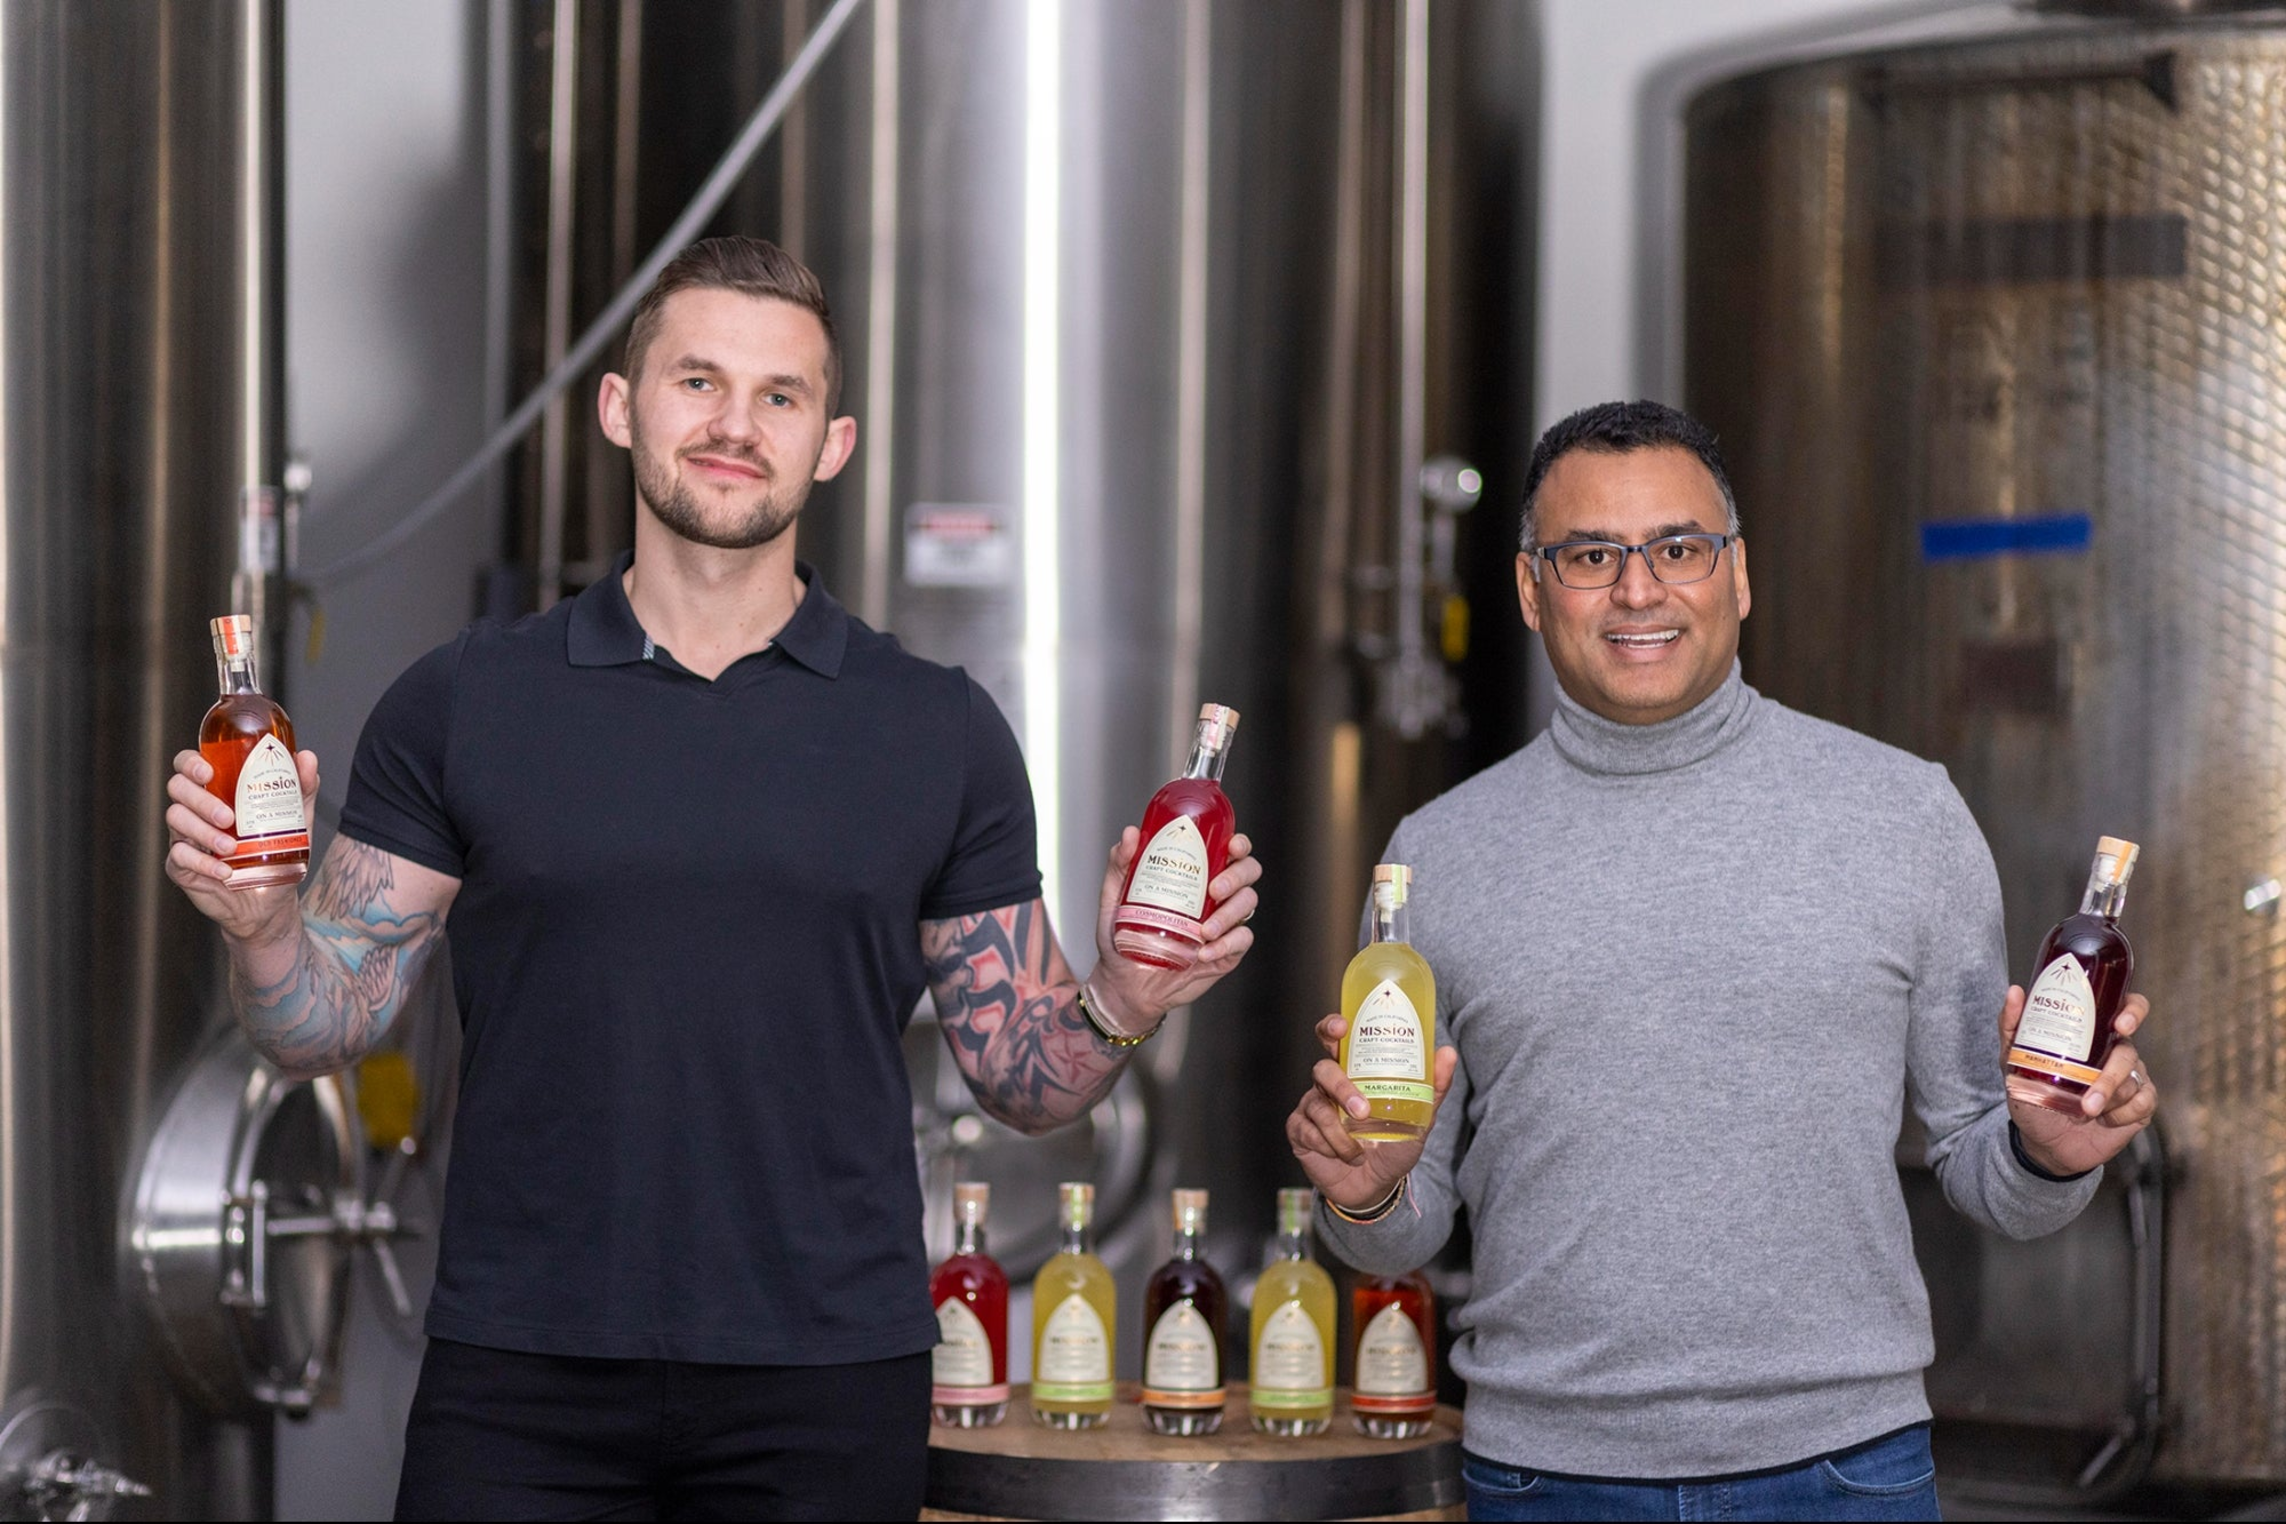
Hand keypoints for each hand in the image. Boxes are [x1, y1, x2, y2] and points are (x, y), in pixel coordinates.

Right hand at [164, 746, 318, 949]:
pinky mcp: (180, 866)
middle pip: (178, 788)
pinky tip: (225, 870)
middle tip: (228, 816)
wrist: (272, 900)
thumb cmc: (277, 851)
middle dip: (200, 799)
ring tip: (231, 846)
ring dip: (203, 832)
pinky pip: (179, 857)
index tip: (209, 772)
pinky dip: (203, 863)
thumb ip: (300, 787)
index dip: (191, 763)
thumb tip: (306, 757)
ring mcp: (184, 837)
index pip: (188, 764)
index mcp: (217, 790)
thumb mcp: (295, 818)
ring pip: (176, 819)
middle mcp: (195, 810)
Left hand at [1085, 830, 1261, 1033]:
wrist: (1123, 982)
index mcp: (1196, 875)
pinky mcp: (1227, 952)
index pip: (1229, 851)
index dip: (1240, 844)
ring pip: (1248, 905)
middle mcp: (1216, 896)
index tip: (1232, 846)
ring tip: (1204, 931)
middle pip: (1248, 873)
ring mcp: (1224, 924)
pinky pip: (1241, 941)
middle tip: (1214, 889)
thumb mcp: (1114, 898)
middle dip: (1237, 876)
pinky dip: (1226, 945)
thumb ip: (1120, 864)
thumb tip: (1130, 833)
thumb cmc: (1122, 936)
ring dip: (1230, 914)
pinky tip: (1205, 952)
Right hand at [1285, 1014, 1458, 1212]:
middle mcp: (1329, 1085)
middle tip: (1361, 1110)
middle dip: (1340, 1087)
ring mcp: (1311, 1106)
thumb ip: (1432, 1087)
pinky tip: (1346, 1156)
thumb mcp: (1418, 1117)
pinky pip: (1308, 1131)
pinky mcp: (1299, 1130)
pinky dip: (1330, 1146)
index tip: (1341, 1027)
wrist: (1376, 1186)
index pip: (1335, 1039)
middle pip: (1322, 1069)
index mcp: (1353, 1072)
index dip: (1331, 1027)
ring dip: (1339, 1130)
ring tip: (1360, 1148)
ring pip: (1316, 1105)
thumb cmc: (1393, 1144)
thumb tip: (1447, 1053)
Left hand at [2003, 985, 2157, 1176]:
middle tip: (2096, 1081)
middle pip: (2128, 1051)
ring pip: (2133, 1080)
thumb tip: (2015, 991)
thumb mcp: (2014, 1060)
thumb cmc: (2032, 1094)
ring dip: (2108, 1096)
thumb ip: (2012, 1026)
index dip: (2133, 1010)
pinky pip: (2144, 1102)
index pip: (2125, 1009)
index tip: (2121, 1024)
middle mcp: (2116, 1053)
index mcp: (2093, 1035)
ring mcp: (2131, 1079)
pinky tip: (2105, 1120)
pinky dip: (2123, 1113)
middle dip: (2111, 1072)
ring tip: (2085, 1110)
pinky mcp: (2139, 1106)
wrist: (2043, 1142)